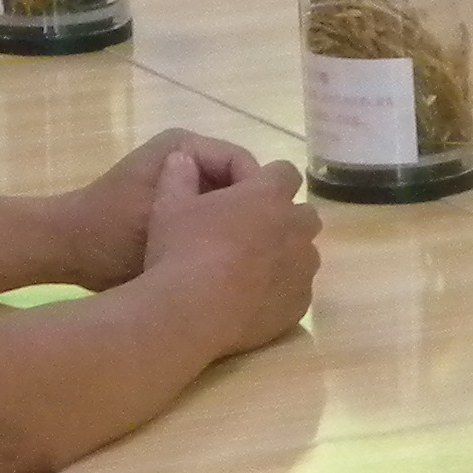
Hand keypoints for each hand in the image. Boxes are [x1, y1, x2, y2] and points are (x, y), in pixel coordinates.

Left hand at [48, 127, 265, 289]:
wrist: (64, 249)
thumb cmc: (112, 236)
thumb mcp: (166, 224)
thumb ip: (213, 218)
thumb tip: (264, 223)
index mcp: (183, 148)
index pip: (242, 163)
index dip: (256, 199)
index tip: (260, 237)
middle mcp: (183, 155)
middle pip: (235, 181)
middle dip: (245, 214)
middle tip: (253, 252)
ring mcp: (176, 178)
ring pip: (223, 201)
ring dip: (228, 226)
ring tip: (238, 260)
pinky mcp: (170, 201)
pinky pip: (205, 213)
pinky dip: (211, 233)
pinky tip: (215, 262)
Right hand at [135, 146, 319, 358]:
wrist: (190, 316)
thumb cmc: (180, 253)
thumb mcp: (168, 207)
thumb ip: (179, 175)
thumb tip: (182, 157)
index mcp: (268, 196)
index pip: (285, 172)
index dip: (267, 180)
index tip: (246, 194)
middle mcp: (295, 229)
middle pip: (303, 214)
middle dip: (284, 219)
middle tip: (248, 233)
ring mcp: (302, 270)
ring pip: (305, 254)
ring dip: (285, 256)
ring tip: (249, 270)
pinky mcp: (299, 305)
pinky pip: (297, 291)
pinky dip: (281, 291)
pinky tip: (251, 300)